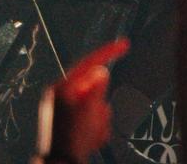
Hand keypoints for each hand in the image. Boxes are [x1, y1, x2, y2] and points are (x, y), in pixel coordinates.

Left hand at [35, 38, 125, 163]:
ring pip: (97, 105)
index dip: (108, 52)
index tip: (124, 45)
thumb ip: (96, 88)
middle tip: (96, 120)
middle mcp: (62, 97)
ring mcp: (66, 111)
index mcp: (62, 88)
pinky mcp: (71, 123)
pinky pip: (93, 117)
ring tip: (92, 133)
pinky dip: (96, 127)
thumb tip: (101, 71)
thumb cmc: (69, 141)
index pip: (88, 62)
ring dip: (100, 119)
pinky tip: (90, 137)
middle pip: (95, 88)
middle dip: (101, 105)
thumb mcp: (88, 111)